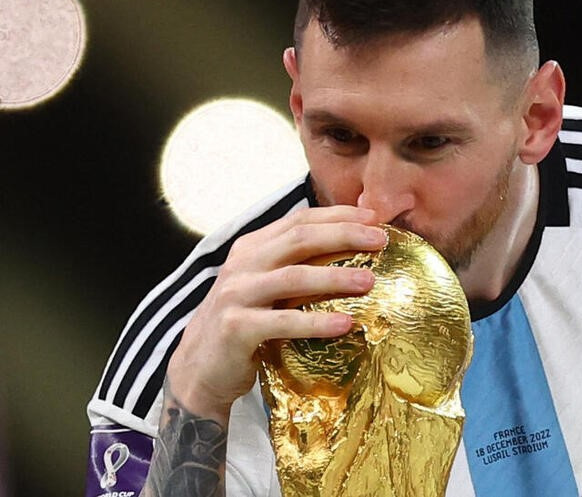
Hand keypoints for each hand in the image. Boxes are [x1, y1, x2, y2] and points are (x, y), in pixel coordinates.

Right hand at [165, 205, 386, 421]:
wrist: (199, 369)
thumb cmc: (243, 324)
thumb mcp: (264, 287)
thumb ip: (294, 266)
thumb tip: (348, 250)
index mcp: (252, 248)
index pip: (299, 220)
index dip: (338, 215)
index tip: (374, 218)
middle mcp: (242, 264)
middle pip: (299, 238)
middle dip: (344, 235)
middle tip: (380, 240)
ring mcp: (236, 294)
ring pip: (293, 276)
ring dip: (335, 277)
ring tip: (369, 281)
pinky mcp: (236, 328)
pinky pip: (283, 322)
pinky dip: (317, 322)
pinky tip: (346, 324)